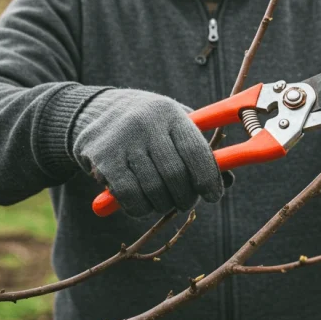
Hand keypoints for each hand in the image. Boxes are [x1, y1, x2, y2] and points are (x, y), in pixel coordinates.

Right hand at [71, 89, 225, 216]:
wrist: (93, 111)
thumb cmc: (146, 123)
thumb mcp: (173, 124)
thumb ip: (199, 149)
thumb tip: (228, 180)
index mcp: (169, 113)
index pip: (196, 151)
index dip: (209, 179)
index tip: (213, 195)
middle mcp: (146, 123)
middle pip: (176, 176)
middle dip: (185, 197)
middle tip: (185, 201)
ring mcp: (122, 141)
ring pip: (154, 191)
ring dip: (163, 205)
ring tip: (163, 200)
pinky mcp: (103, 160)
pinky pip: (130, 198)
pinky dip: (140, 208)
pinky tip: (142, 203)